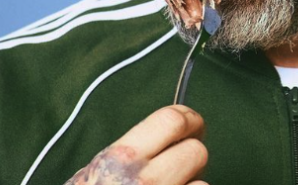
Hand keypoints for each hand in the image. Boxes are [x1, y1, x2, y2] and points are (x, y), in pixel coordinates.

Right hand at [65, 105, 207, 184]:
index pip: (172, 120)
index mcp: (120, 159)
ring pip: (202, 184)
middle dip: (191, 158)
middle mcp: (144, 181)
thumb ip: (130, 152)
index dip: (189, 119)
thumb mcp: (95, 172)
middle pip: (195, 152)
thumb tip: (173, 132)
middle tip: (182, 165)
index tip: (194, 124)